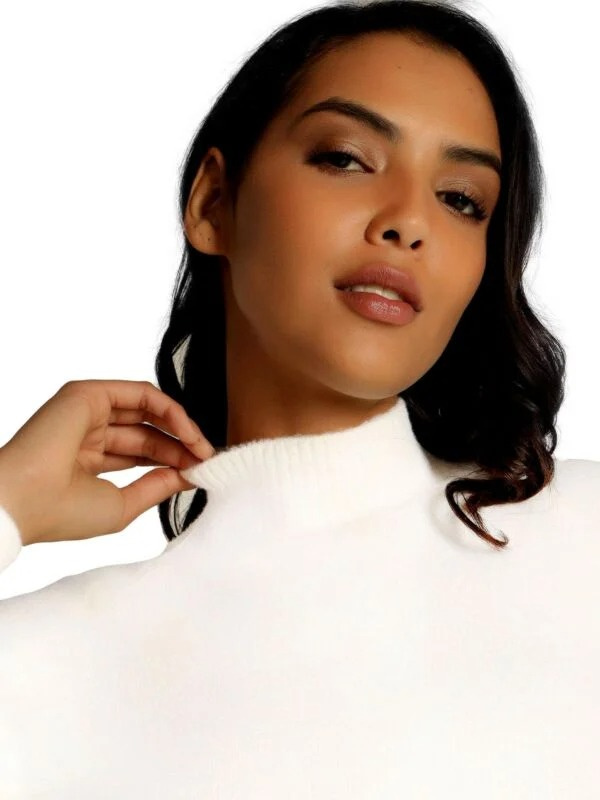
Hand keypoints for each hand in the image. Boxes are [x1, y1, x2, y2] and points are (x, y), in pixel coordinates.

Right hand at [0, 379, 214, 545]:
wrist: (26, 500)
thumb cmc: (64, 512)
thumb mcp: (123, 504)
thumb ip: (158, 485)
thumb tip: (190, 474)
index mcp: (90, 459)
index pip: (144, 454)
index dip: (174, 461)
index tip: (201, 473)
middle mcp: (89, 432)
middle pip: (149, 433)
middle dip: (182, 446)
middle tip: (207, 461)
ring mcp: (88, 411)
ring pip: (149, 411)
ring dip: (181, 429)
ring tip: (203, 450)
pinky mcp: (89, 393)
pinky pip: (142, 394)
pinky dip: (170, 410)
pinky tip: (189, 433)